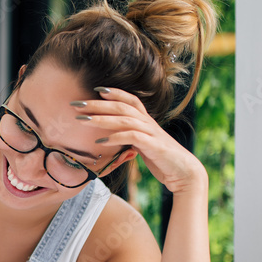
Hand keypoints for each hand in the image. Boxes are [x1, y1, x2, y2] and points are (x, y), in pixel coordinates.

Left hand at [82, 87, 206, 194]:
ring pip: (124, 119)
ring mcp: (151, 133)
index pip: (130, 100)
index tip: (95, 89)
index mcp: (146, 120)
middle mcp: (148, 123)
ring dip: (101, 119)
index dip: (114, 92)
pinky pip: (132, 137)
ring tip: (83, 120)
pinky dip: (115, 137)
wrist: (184, 172)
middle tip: (77, 104)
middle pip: (121, 106)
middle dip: (98, 104)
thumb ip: (130, 137)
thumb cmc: (161, 159)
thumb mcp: (142, 145)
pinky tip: (101, 141)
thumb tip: (112, 135)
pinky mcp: (153, 146)